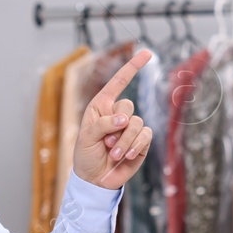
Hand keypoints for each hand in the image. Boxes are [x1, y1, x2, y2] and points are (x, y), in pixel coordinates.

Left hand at [73, 48, 153, 190]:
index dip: (133, 67)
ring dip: (123, 142)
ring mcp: (130, 128)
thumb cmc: (85, 156)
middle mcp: (118, 114)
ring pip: (136, 124)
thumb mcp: (86, 137)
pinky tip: (126, 157)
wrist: (95, 180)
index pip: (119, 82)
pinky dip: (135, 146)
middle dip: (116, 127)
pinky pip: (145, 136)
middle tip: (105, 143)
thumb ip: (103, 124)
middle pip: (128, 106)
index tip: (147, 52)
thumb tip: (126, 119)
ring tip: (112, 154)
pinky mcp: (141, 142)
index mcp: (102, 106)